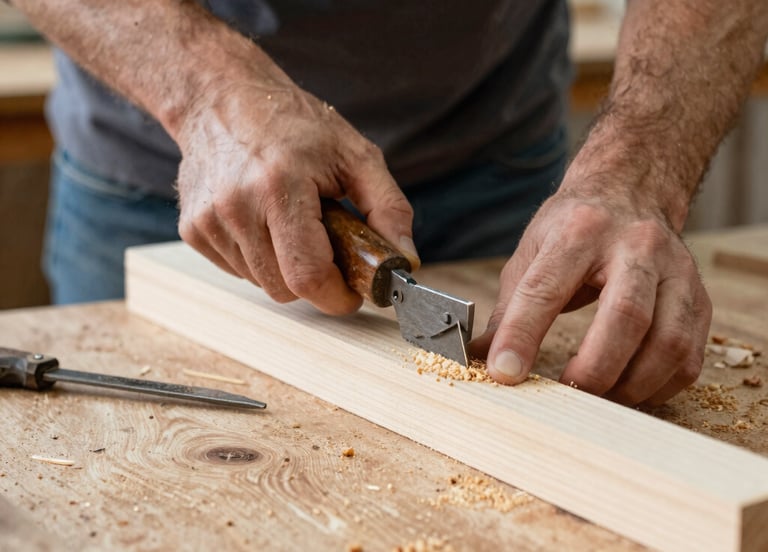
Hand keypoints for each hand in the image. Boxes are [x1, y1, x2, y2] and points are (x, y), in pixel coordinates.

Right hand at [174, 74, 417, 314]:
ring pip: (261, 283)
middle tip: (327, 248)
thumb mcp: (356, 155)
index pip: (307, 276)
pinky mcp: (193, 230)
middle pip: (283, 289)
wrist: (222, 99)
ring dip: (285, 268)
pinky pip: (238, 271)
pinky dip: (259, 259)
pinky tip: (264, 223)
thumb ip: (389, 208)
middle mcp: (237, 206)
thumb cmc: (295, 125)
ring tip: (292, 224)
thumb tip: (405, 262)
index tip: (352, 293)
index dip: (336, 296)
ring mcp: (209, 221)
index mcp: (280, 186)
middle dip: (314, 281)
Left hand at [469, 184, 711, 405]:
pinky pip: (689, 355)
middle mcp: (636, 246)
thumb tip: (480, 358)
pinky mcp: (699, 297)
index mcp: (581, 230)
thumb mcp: (532, 251)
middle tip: (567, 393)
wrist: (632, 191)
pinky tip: (631, 388)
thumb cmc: (575, 227)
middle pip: (626, 316)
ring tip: (598, 398)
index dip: (522, 335)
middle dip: (594, 368)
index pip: (547, 288)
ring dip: (631, 384)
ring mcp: (676, 271)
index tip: (504, 373)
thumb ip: (508, 308)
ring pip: (667, 341)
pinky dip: (660, 385)